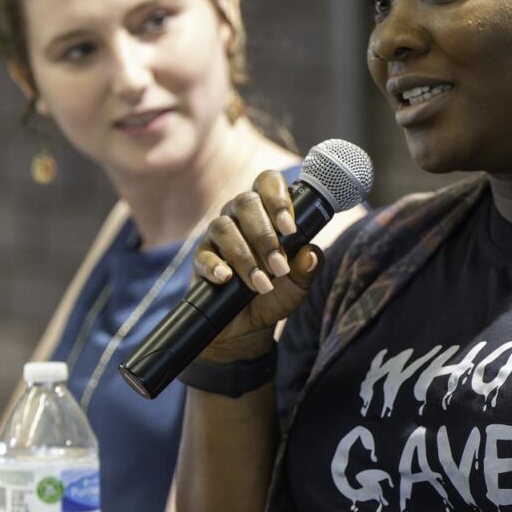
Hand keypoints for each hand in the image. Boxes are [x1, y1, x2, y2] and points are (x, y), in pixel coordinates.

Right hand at [193, 169, 320, 361]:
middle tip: (279, 267)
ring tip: (262, 285)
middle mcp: (239, 216)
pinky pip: (204, 255)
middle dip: (265, 236)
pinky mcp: (201, 259)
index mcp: (266, 211)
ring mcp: (217, 236)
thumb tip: (311, 254)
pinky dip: (217, 266)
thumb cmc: (275, 296)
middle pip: (246, 202)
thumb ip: (307, 268)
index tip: (289, 229)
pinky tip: (227, 279)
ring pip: (224, 227)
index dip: (278, 198)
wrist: (248, 327)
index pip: (268, 183)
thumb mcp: (297, 285)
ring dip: (246, 256)